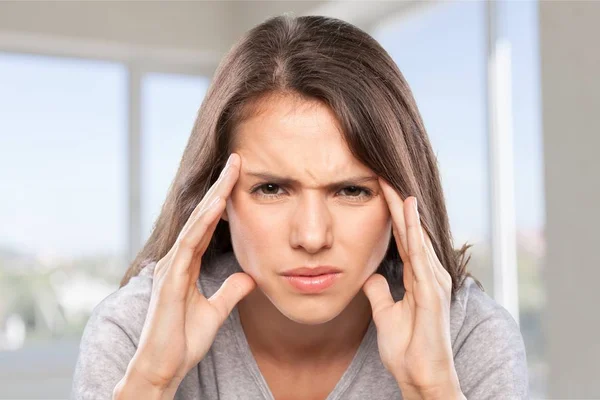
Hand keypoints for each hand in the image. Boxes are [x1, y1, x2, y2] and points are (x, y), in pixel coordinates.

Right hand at [123, 153, 255, 392]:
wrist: (163, 367)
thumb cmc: (182, 341)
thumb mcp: (215, 312)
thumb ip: (230, 292)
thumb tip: (249, 276)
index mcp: (187, 264)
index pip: (208, 225)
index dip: (224, 200)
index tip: (240, 178)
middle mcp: (177, 260)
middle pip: (202, 216)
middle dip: (220, 187)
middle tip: (237, 160)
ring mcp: (172, 268)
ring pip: (196, 223)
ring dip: (214, 196)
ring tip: (231, 171)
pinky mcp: (170, 280)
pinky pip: (190, 245)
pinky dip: (203, 223)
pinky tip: (217, 205)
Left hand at [362, 178, 462, 399]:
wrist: (421, 376)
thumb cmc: (408, 349)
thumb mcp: (386, 314)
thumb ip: (379, 292)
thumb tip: (370, 276)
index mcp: (419, 278)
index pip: (403, 239)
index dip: (392, 215)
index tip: (379, 191)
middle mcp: (430, 274)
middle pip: (411, 232)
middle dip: (398, 204)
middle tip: (383, 175)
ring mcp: (434, 281)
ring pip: (417, 237)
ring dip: (404, 210)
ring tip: (392, 183)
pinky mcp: (432, 291)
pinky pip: (420, 254)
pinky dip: (413, 231)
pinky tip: (407, 211)